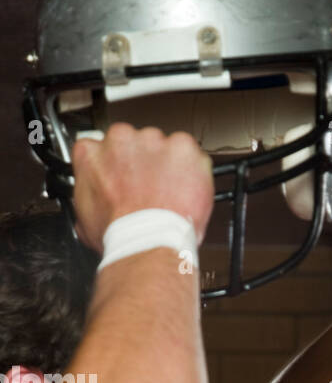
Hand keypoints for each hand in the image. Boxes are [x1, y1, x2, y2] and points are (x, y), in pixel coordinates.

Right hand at [72, 122, 214, 252]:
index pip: (102, 147)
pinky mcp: (183, 147)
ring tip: (171, 194)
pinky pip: (192, 153)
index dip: (117, 164)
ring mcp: (152, 140)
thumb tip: (97, 197)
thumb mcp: (86, 217)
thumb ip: (90, 191)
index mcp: (91, 153)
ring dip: (169, 165)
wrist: (150, 243)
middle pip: (135, 142)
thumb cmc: (121, 235)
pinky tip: (188, 191)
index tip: (125, 177)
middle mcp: (120, 139)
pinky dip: (194, 169)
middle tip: (150, 190)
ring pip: (164, 146)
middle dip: (143, 162)